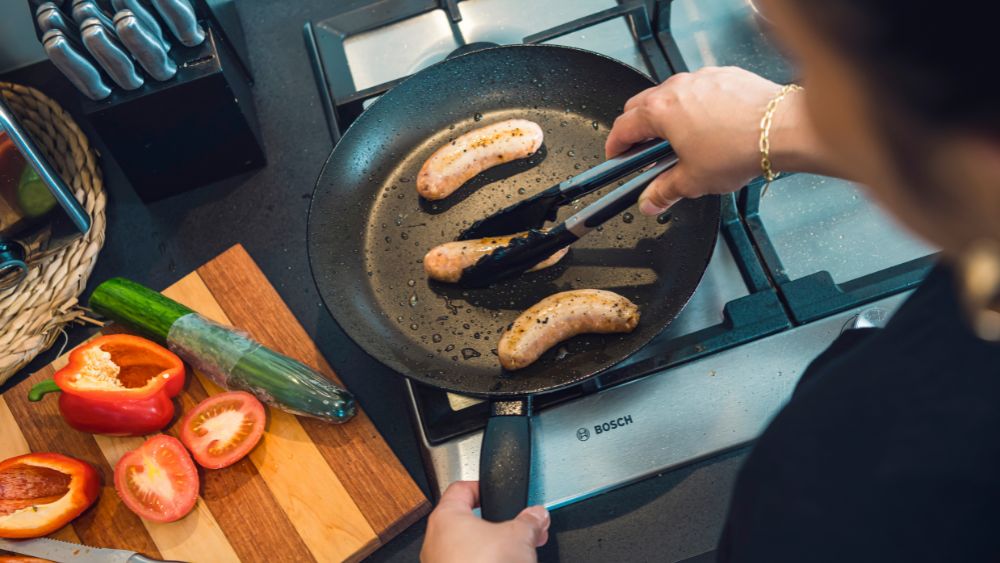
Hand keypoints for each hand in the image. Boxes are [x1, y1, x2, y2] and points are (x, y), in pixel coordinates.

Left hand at [420, 481, 549, 562]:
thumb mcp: (518, 537)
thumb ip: (529, 521)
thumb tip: (537, 515)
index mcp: (446, 518)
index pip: (460, 490)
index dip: (480, 488)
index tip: (492, 492)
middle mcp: (436, 542)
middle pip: (467, 523)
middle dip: (498, 526)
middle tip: (520, 528)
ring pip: (468, 549)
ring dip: (493, 549)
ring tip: (519, 554)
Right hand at [606, 66, 806, 214]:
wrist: (782, 128)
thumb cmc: (740, 148)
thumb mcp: (693, 180)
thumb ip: (664, 191)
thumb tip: (651, 201)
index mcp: (660, 111)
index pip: (623, 127)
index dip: (615, 146)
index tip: (617, 157)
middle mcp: (677, 88)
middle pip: (642, 106)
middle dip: (638, 129)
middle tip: (643, 152)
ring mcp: (702, 78)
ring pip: (671, 95)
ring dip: (667, 116)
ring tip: (680, 142)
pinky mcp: (725, 75)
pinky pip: (699, 89)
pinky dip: (696, 106)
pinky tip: (709, 128)